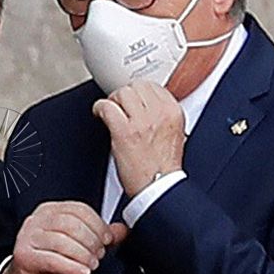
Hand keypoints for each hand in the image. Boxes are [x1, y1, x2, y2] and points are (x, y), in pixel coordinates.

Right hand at [0, 201, 125, 273]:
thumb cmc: (51, 260)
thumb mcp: (78, 245)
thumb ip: (100, 235)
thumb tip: (123, 230)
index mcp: (50, 210)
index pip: (78, 209)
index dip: (98, 224)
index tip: (107, 239)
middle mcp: (36, 220)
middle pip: (70, 223)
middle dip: (91, 240)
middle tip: (100, 254)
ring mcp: (27, 237)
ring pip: (61, 241)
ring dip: (83, 254)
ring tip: (92, 264)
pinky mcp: (23, 255)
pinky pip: (51, 259)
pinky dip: (71, 267)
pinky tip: (83, 272)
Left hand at [93, 82, 185, 197]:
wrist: (159, 187)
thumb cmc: (164, 167)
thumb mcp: (174, 133)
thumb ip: (162, 115)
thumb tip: (144, 104)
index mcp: (173, 112)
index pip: (152, 86)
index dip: (138, 92)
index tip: (131, 100)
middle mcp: (159, 113)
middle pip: (136, 86)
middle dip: (124, 95)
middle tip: (119, 107)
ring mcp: (141, 122)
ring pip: (121, 93)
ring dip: (112, 101)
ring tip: (111, 112)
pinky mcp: (124, 132)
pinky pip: (107, 107)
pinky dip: (99, 108)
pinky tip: (100, 115)